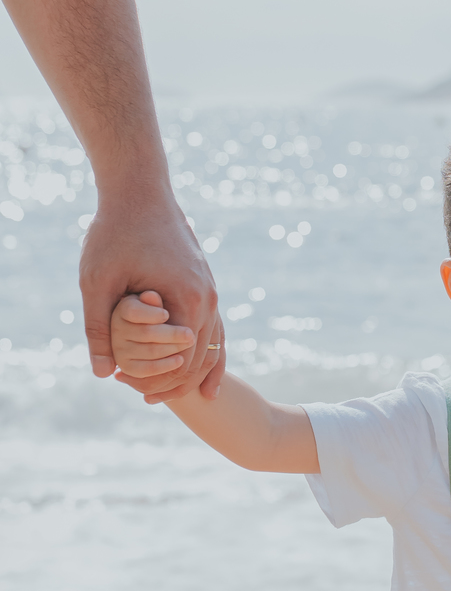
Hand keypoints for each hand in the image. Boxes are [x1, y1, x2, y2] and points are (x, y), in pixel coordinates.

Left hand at [80, 191, 223, 401]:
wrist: (140, 189)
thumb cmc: (116, 232)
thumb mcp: (98, 282)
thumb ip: (100, 328)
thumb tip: (103, 374)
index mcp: (189, 300)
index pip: (184, 361)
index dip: (161, 382)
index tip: (134, 393)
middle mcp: (209, 297)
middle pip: (202, 357)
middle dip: (177, 383)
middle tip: (146, 401)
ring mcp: (210, 289)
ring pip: (213, 343)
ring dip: (193, 370)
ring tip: (172, 394)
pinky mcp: (204, 281)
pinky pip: (212, 325)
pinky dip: (205, 349)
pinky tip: (194, 364)